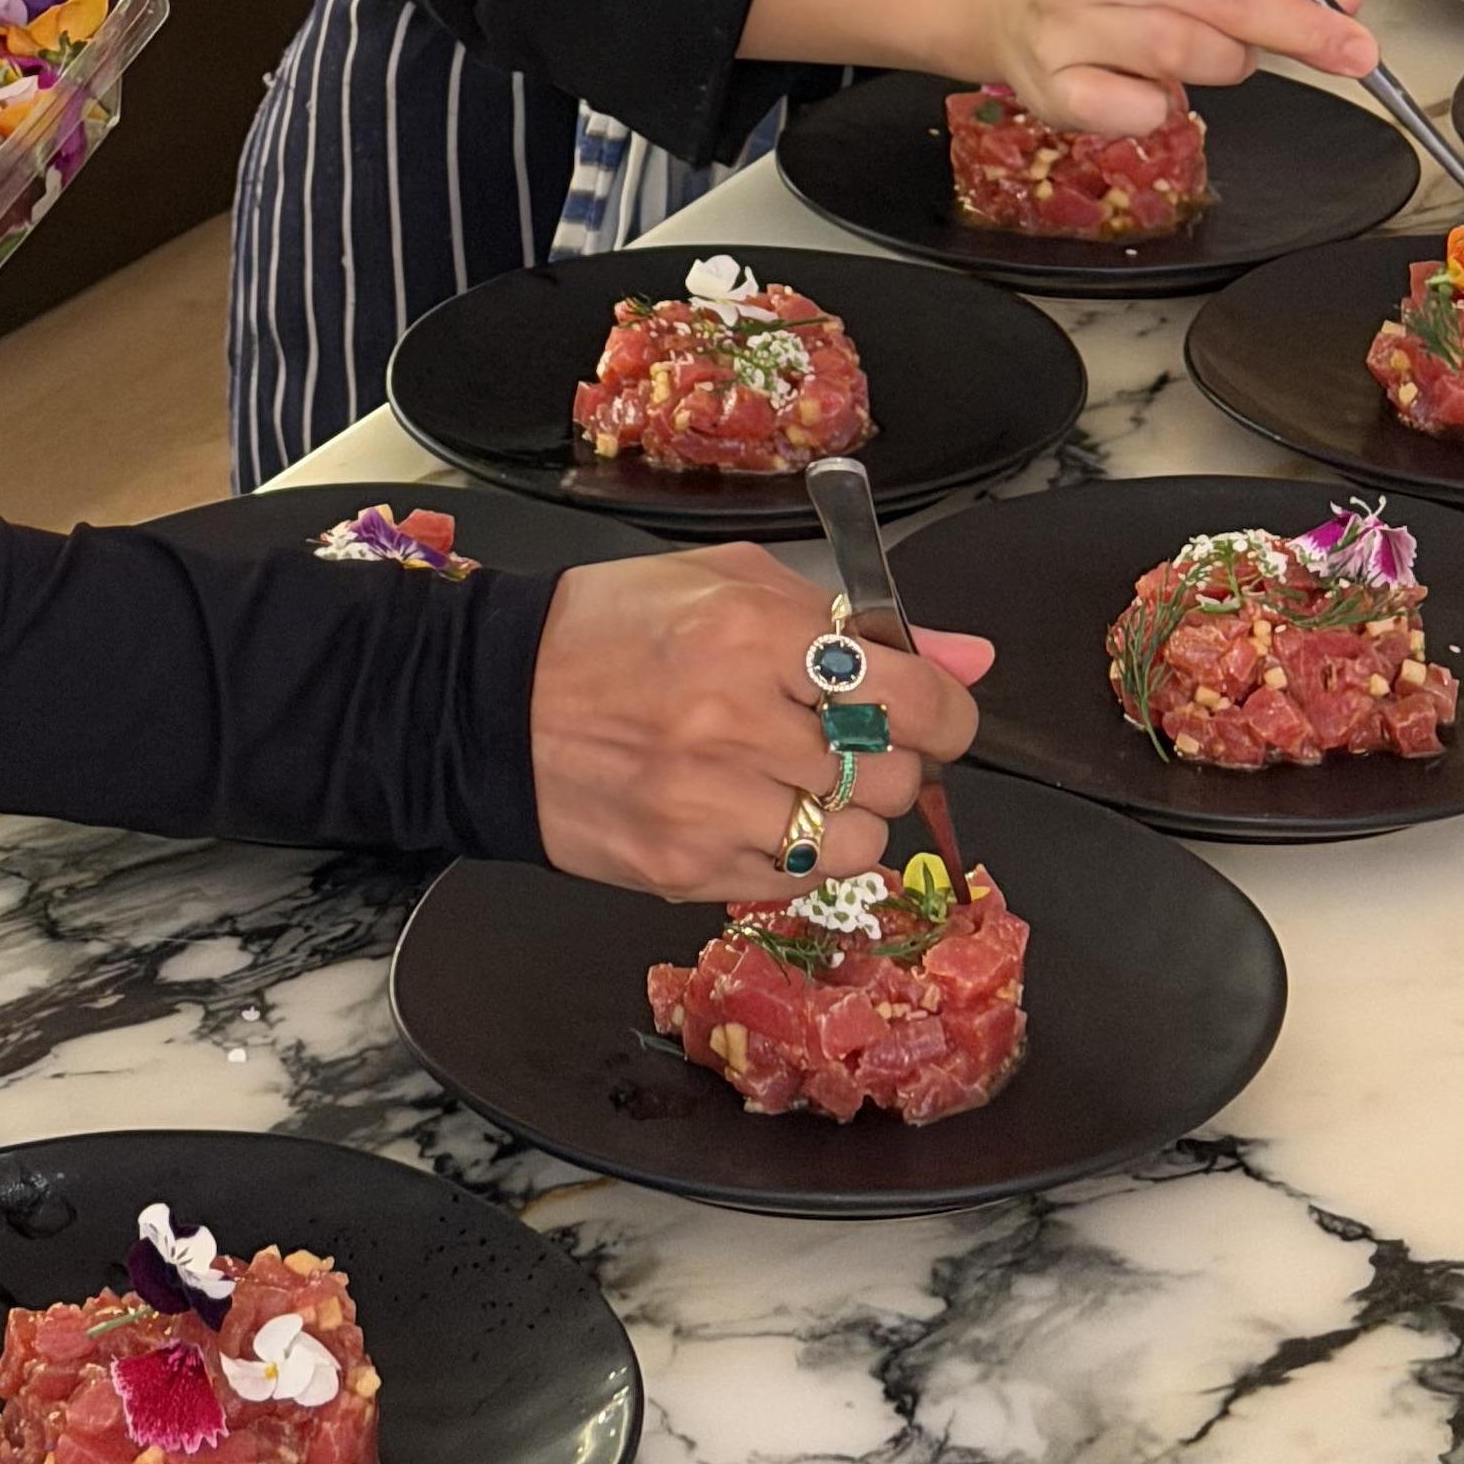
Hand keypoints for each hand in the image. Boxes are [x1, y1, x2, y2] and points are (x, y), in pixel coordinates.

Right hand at [529, 543, 991, 905]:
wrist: (493, 701)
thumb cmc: (613, 627)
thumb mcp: (731, 581)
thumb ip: (853, 619)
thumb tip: (970, 658)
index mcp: (752, 633)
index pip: (913, 696)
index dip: (947, 710)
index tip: (937, 711)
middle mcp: (736, 724)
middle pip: (892, 775)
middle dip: (887, 757)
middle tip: (844, 736)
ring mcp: (710, 808)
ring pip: (859, 845)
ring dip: (847, 815)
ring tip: (796, 779)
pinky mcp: (686, 870)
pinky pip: (798, 882)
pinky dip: (797, 853)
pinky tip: (755, 811)